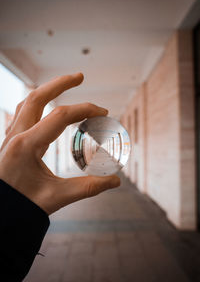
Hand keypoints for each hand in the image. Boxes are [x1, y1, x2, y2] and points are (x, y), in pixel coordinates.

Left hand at [0, 73, 119, 214]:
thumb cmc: (21, 206)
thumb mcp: (56, 197)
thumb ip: (88, 187)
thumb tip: (115, 182)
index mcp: (26, 146)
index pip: (61, 116)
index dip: (86, 110)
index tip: (104, 113)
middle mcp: (15, 136)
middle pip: (37, 97)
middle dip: (60, 83)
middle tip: (80, 76)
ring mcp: (10, 136)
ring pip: (27, 103)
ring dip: (47, 91)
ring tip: (65, 85)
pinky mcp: (10, 141)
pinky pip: (22, 113)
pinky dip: (37, 104)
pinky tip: (46, 108)